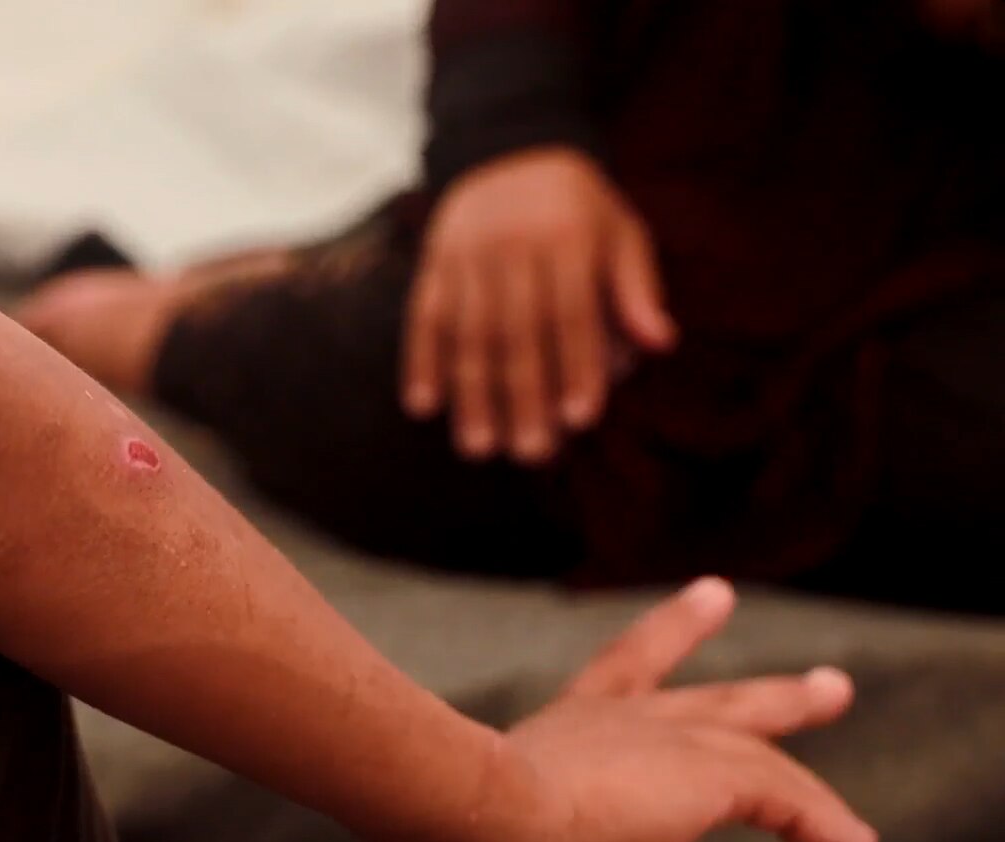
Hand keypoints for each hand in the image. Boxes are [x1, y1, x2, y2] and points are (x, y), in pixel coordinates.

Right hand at [390, 578, 881, 841]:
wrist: (472, 817)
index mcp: (562, 731)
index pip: (623, 673)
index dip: (669, 634)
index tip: (713, 597)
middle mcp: (619, 724)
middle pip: (710, 698)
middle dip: (769, 693)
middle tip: (825, 682)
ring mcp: (664, 743)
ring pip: (760, 745)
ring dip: (814, 770)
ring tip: (858, 808)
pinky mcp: (707, 778)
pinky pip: (789, 806)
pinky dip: (828, 834)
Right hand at [403, 145, 673, 462]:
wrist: (509, 147)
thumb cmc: (579, 207)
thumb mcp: (621, 233)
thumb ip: (637, 289)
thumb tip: (661, 345)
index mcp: (568, 238)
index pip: (572, 314)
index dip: (577, 367)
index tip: (579, 421)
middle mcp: (514, 246)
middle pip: (517, 332)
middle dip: (523, 397)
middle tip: (529, 454)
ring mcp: (468, 253)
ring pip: (468, 332)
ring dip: (471, 394)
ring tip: (477, 448)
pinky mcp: (434, 260)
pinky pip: (424, 316)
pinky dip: (421, 362)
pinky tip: (422, 406)